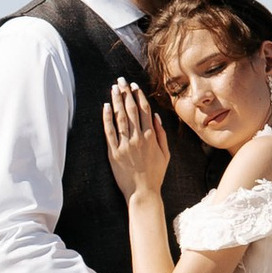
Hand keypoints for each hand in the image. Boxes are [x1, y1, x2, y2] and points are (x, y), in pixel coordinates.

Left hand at [103, 78, 170, 206]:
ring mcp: (125, 145)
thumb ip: (161, 134)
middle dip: (126, 93)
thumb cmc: (155, 174)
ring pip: (120, 117)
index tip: (134, 86)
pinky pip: (109, 132)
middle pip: (131, 110)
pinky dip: (107, 118)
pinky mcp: (114, 152)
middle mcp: (138, 138)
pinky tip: (106, 106)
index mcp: (151, 137)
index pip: (144, 111)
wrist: (142, 192)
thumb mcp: (165, 154)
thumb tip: (156, 116)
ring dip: (117, 100)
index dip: (138, 96)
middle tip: (121, 80)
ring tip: (114, 88)